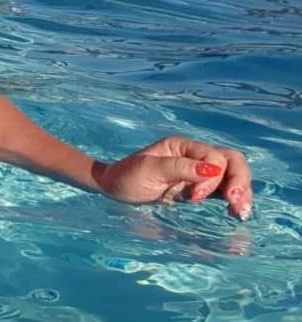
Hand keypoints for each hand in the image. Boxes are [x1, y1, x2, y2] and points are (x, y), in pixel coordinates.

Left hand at [96, 135, 252, 220]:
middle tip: (236, 206)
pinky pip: (226, 189)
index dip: (212, 178)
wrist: (115, 189)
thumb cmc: (127, 176)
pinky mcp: (201, 188)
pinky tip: (236, 213)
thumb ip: (179, 168)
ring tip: (241, 213)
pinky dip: (235, 199)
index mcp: (182, 146)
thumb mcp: (148, 170)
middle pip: (232, 161)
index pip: (214, 156)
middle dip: (240, 182)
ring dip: (242, 192)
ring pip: (234, 175)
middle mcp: (195, 156)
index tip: (194, 197)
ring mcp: (199, 172)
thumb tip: (212, 170)